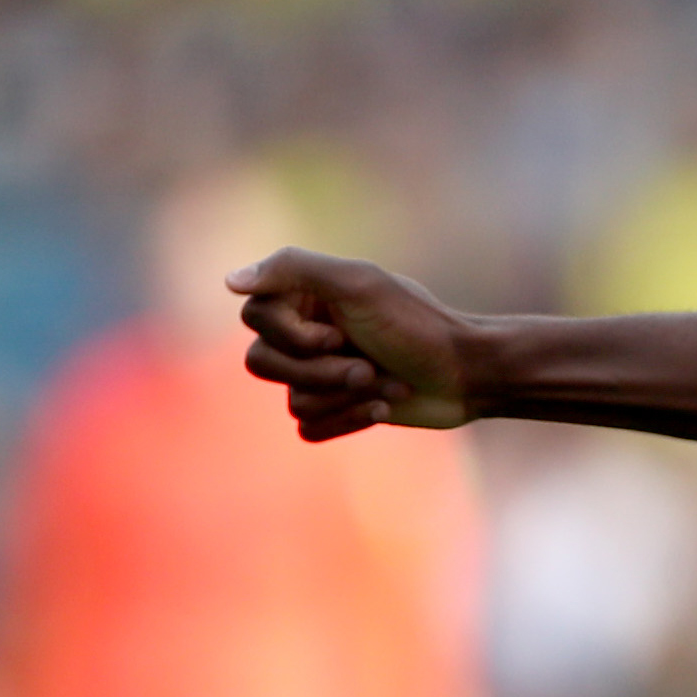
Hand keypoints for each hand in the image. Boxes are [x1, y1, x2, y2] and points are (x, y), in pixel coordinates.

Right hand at [234, 248, 480, 439]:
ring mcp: (318, 375)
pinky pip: (308, 428)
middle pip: (262, 364)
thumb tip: (229, 281)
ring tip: (384, 384)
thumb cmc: (417, 324)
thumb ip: (293, 269)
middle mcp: (304, 334)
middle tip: (368, 367)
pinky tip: (382, 406)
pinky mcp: (334, 411)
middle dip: (321, 373)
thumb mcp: (358, 284)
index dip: (294, 337)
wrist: (467, 374)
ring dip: (344, 397)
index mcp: (303, 297)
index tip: (342, 333)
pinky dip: (347, 421)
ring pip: (291, 400)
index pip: (255, 321)